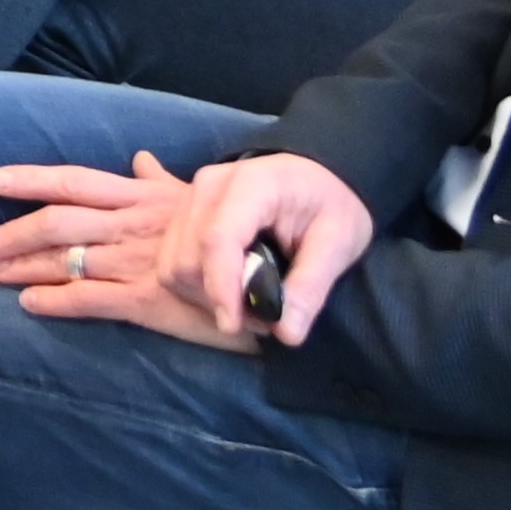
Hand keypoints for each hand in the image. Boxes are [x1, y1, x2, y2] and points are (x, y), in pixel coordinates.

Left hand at [0, 153, 249, 349]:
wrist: (274, 277)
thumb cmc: (235, 237)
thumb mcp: (196, 199)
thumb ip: (160, 181)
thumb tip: (139, 157)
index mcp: (142, 199)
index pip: (77, 181)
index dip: (33, 179)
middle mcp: (132, 226)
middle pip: (59, 221)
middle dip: (14, 232)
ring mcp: (138, 262)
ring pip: (67, 258)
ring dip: (23, 266)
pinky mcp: (148, 300)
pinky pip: (91, 299)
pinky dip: (55, 301)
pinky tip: (29, 304)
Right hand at [168, 152, 373, 348]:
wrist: (315, 177)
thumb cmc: (330, 205)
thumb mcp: (339, 242)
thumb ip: (311, 286)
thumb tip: (286, 332)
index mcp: (251, 184)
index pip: (218, 239)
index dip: (220, 286)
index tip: (233, 326)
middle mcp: (208, 186)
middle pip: (188, 257)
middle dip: (217, 297)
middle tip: (263, 317)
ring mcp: (189, 198)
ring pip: (172, 264)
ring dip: (203, 296)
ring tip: (247, 303)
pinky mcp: (181, 214)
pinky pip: (171, 261)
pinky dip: (194, 286)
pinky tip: (228, 289)